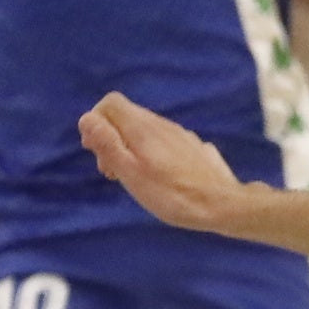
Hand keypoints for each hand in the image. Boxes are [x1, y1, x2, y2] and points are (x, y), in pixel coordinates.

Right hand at [80, 92, 253, 232]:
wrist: (221, 205)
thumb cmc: (170, 194)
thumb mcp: (130, 172)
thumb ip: (108, 144)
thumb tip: (87, 119)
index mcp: (142, 126)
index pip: (110, 103)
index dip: (96, 122)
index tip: (94, 150)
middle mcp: (161, 123)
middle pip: (126, 117)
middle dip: (111, 139)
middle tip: (111, 172)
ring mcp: (180, 134)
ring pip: (145, 131)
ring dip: (131, 149)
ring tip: (133, 178)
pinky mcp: (193, 147)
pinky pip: (163, 142)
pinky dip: (151, 154)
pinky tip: (159, 178)